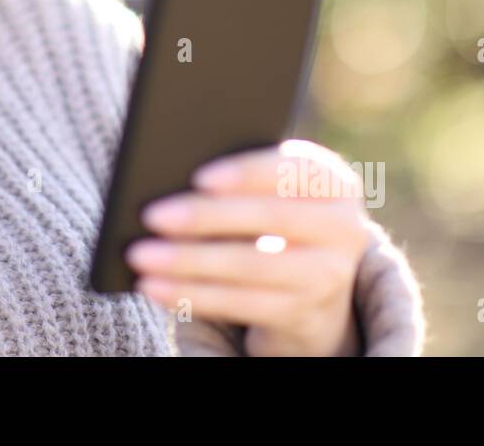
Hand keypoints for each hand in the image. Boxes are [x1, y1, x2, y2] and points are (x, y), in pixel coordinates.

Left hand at [126, 139, 369, 355]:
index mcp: (333, 181)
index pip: (292, 169)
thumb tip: (170, 182)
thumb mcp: (272, 189)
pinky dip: (192, 295)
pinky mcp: (304, 314)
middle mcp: (342, 226)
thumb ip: (240, 178)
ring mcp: (328, 275)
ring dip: (189, 263)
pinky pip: (242, 305)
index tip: (199, 177)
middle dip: (206, 217)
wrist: (315, 279)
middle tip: (152, 215)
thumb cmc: (273, 212)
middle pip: (270, 218)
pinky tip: (154, 287)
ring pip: (252, 266)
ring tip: (141, 255)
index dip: (246, 173)